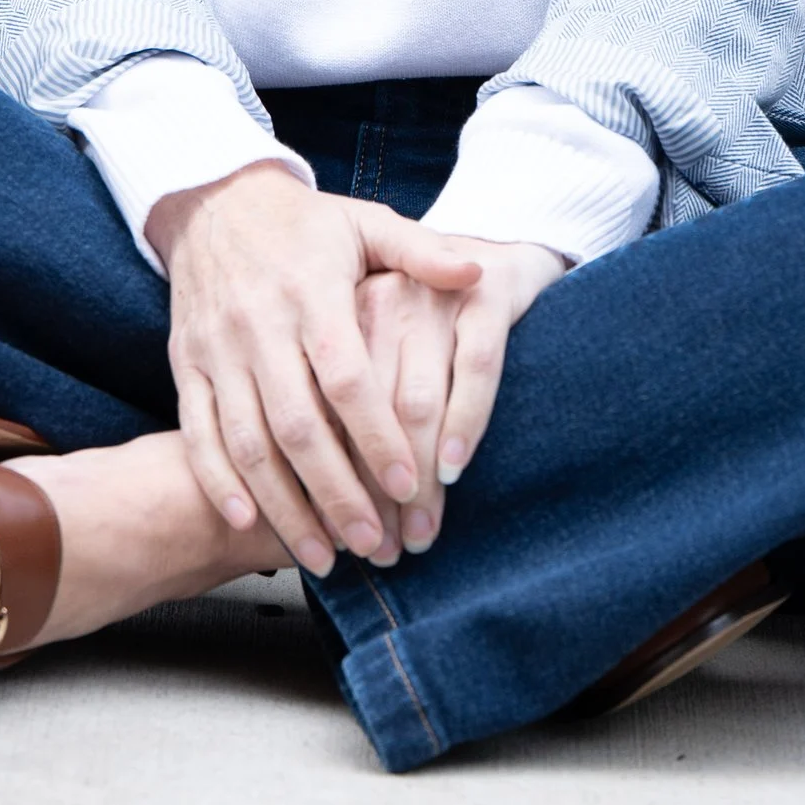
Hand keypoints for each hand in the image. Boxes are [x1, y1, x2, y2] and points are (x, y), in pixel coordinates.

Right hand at [147, 162, 480, 577]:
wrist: (212, 200)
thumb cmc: (305, 224)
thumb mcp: (366, 222)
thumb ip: (421, 252)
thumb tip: (478, 270)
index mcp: (312, 292)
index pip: (347, 377)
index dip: (376, 435)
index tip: (409, 485)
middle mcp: (260, 325)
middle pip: (297, 425)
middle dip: (336, 492)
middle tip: (373, 544)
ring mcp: (216, 349)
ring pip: (247, 442)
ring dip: (283, 505)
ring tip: (323, 557)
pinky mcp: (184, 364)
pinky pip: (196, 432)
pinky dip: (218, 482)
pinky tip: (248, 522)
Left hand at [358, 237, 565, 549]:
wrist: (500, 252)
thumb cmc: (426, 314)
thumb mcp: (371, 341)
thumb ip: (341, 405)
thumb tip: (304, 502)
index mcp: (341, 318)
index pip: (327, 411)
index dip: (332, 481)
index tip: (337, 538)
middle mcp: (382, 302)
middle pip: (368, 416)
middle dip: (373, 494)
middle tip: (383, 551)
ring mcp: (434, 297)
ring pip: (418, 400)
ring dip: (419, 477)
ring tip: (420, 533)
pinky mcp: (487, 296)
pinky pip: (476, 368)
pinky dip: (465, 420)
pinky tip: (454, 467)